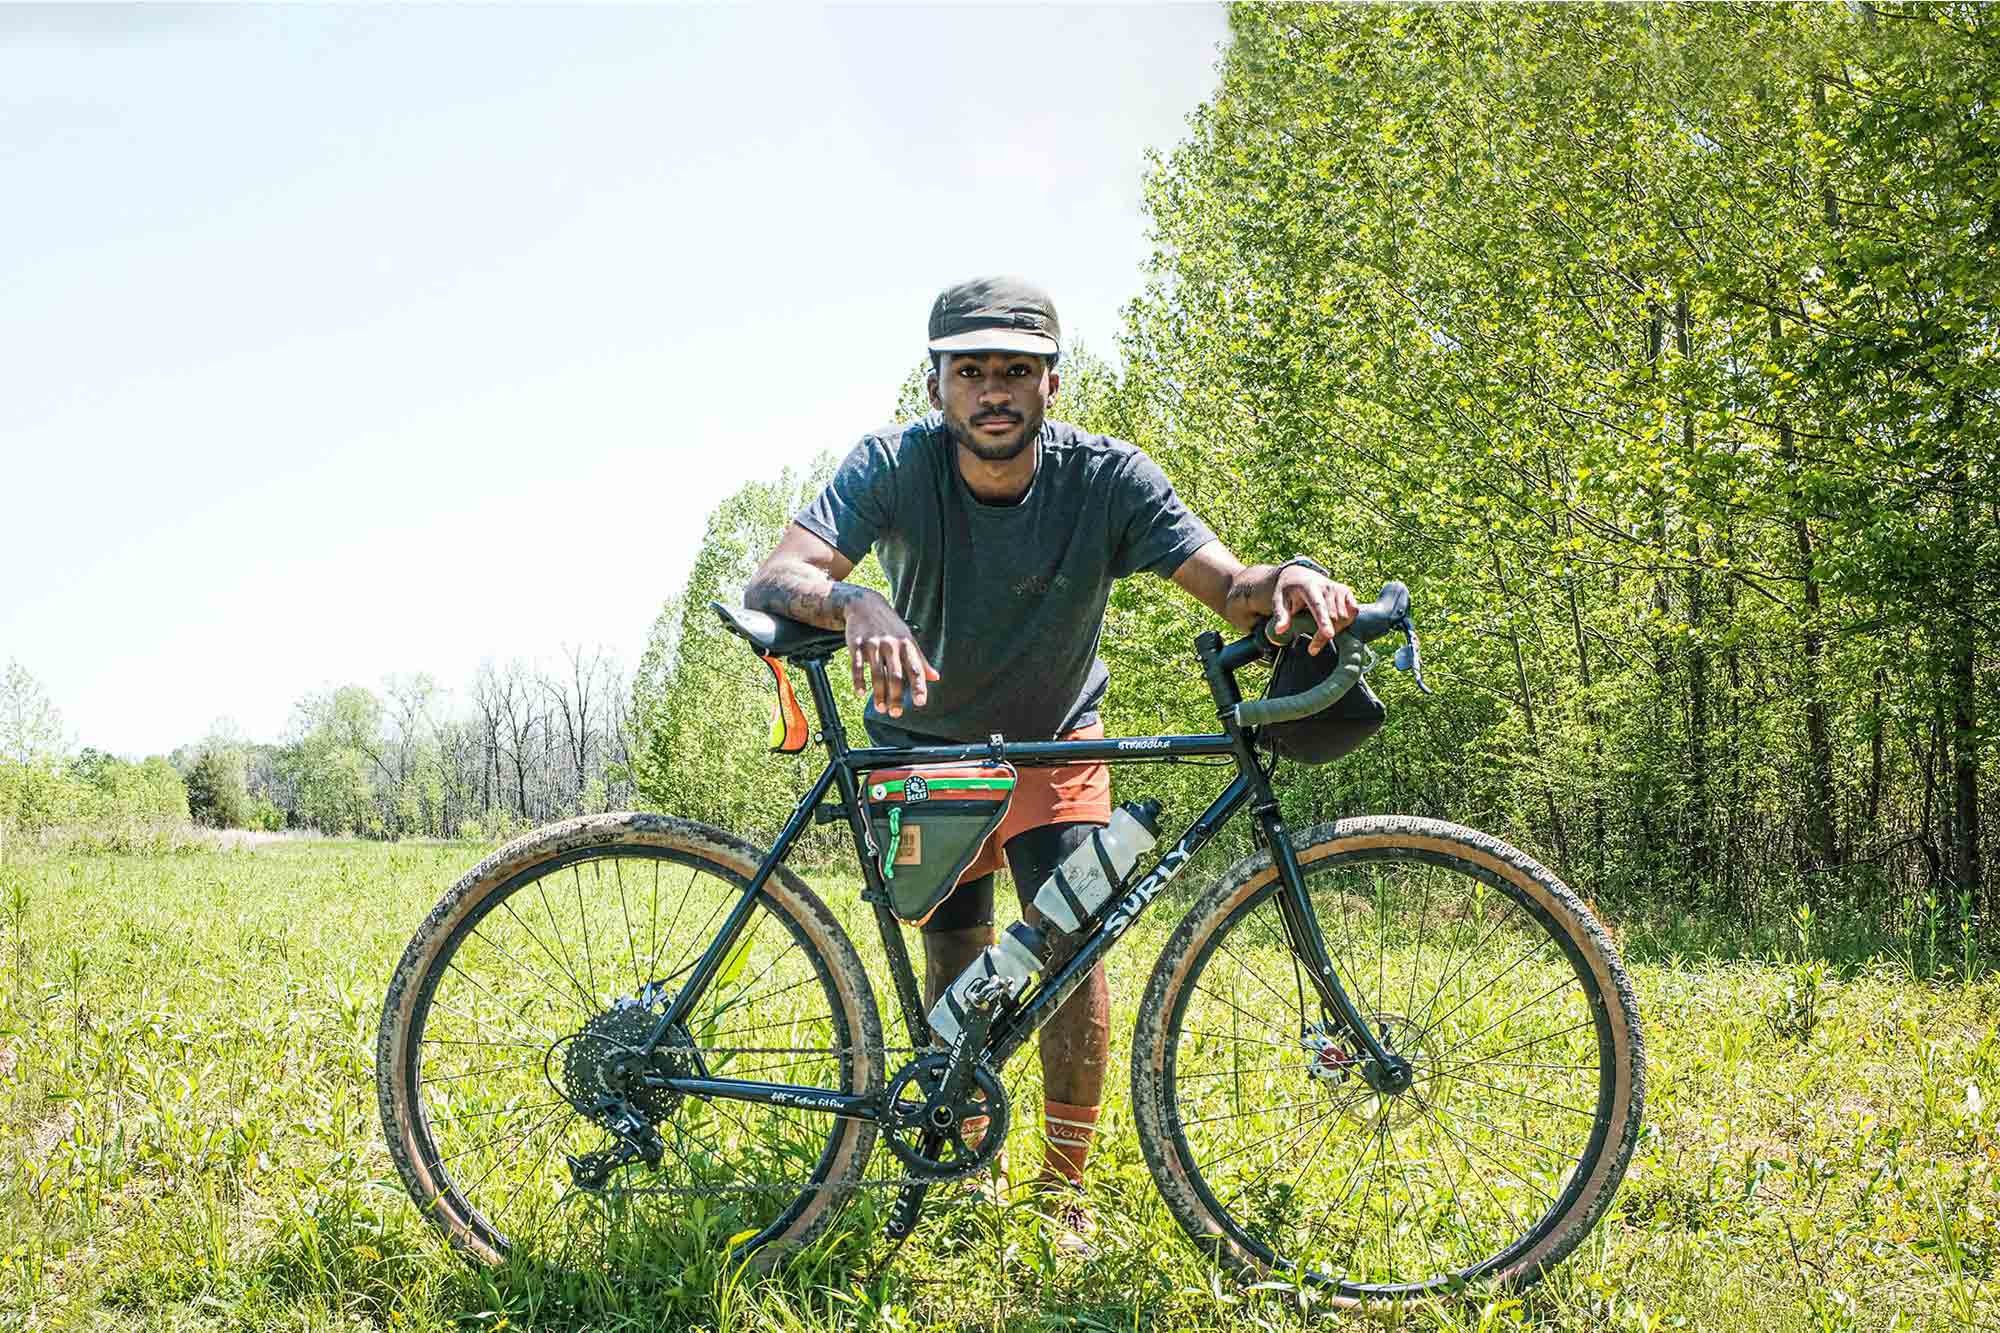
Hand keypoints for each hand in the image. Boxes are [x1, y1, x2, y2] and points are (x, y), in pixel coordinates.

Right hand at [844, 590, 938, 717]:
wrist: (865, 604)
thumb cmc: (890, 625)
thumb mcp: (907, 639)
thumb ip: (920, 660)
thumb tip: (935, 677)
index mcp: (906, 645)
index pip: (915, 669)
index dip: (918, 686)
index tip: (920, 702)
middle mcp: (890, 645)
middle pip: (895, 675)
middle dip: (896, 696)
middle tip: (896, 713)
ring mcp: (873, 644)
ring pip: (876, 673)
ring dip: (878, 693)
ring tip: (880, 708)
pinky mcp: (856, 644)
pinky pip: (858, 665)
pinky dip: (859, 680)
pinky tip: (861, 693)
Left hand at [1271, 565, 1359, 656]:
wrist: (1299, 575)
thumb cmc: (1288, 591)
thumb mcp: (1279, 601)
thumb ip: (1281, 615)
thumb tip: (1280, 630)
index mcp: (1309, 587)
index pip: (1318, 606)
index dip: (1324, 621)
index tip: (1329, 635)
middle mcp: (1326, 586)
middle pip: (1333, 617)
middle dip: (1324, 635)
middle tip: (1312, 648)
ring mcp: (1338, 588)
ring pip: (1344, 617)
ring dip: (1335, 629)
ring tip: (1321, 631)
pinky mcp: (1346, 591)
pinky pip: (1353, 611)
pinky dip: (1347, 621)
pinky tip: (1337, 623)